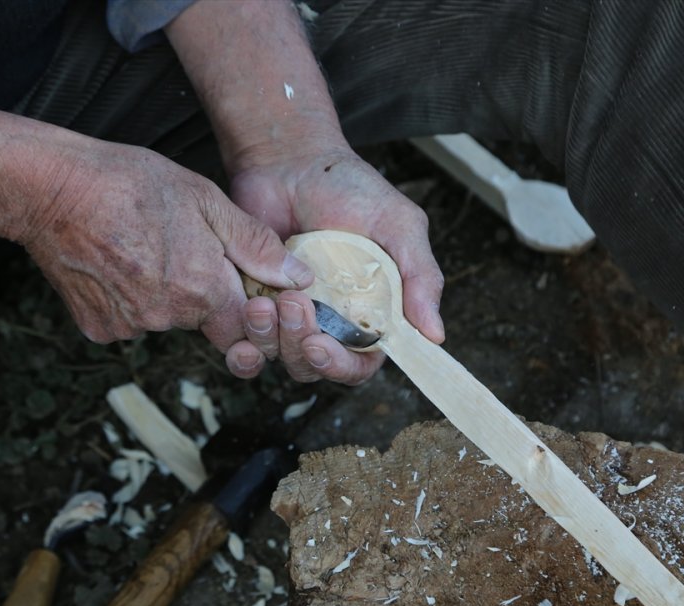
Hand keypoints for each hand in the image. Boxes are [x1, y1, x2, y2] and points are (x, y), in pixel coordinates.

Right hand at [16, 140, 312, 349]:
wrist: (49, 189)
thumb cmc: (129, 183)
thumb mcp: (206, 200)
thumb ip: (256, 245)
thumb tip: (301, 278)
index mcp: (204, 289)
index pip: (245, 324)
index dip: (245, 304)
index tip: (233, 276)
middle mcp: (169, 318)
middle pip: (204, 320)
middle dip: (203, 292)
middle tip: (179, 246)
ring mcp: (130, 327)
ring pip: (166, 319)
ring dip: (165, 294)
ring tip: (145, 247)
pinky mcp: (98, 329)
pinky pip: (129, 321)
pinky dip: (129, 299)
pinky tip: (118, 262)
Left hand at [222, 143, 444, 383]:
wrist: (291, 160)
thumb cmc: (351, 189)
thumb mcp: (399, 226)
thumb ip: (421, 277)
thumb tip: (435, 335)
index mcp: (369, 312)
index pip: (360, 363)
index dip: (342, 366)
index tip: (323, 347)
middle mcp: (330, 320)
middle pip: (316, 366)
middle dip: (303, 350)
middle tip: (296, 312)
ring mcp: (290, 313)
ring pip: (279, 355)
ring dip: (273, 338)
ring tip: (269, 302)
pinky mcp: (256, 301)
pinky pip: (248, 335)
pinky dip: (248, 331)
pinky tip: (251, 304)